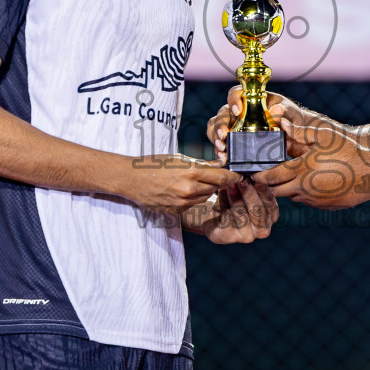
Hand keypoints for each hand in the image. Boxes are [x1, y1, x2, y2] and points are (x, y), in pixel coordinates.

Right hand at [124, 156, 240, 209]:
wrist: (130, 180)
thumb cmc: (152, 165)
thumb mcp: (177, 158)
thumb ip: (200, 163)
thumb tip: (219, 163)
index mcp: (190, 172)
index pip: (221, 177)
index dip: (232, 176)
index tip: (239, 175)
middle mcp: (188, 189)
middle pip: (215, 188)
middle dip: (220, 182)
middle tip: (222, 176)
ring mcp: (182, 202)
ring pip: (205, 197)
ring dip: (207, 190)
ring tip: (197, 181)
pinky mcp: (176, 211)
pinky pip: (193, 204)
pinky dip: (194, 197)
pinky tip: (184, 190)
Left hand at [183, 179, 279, 242]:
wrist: (211, 212)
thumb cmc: (231, 198)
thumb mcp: (244, 189)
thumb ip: (251, 183)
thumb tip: (250, 171)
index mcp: (271, 215)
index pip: (270, 201)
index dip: (263, 189)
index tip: (255, 177)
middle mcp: (263, 229)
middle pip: (258, 210)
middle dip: (250, 193)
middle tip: (242, 180)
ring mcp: (247, 236)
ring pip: (242, 215)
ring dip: (236, 198)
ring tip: (230, 185)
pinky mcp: (229, 237)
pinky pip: (227, 220)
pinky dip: (224, 204)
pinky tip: (219, 194)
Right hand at [207, 87, 313, 162]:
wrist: (295, 135)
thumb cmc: (290, 117)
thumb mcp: (290, 111)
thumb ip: (284, 109)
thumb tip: (276, 110)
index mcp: (249, 99)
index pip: (235, 94)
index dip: (233, 100)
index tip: (238, 110)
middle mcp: (238, 112)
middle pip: (222, 113)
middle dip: (220, 124)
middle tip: (224, 135)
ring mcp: (233, 127)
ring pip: (215, 128)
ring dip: (215, 137)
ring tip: (222, 148)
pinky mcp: (234, 141)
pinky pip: (220, 144)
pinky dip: (220, 150)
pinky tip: (224, 157)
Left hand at [251, 117, 369, 208]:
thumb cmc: (348, 150)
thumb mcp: (323, 136)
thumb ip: (299, 132)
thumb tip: (280, 123)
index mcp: (301, 171)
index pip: (270, 177)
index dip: (259, 176)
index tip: (253, 172)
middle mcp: (305, 189)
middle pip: (277, 191)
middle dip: (271, 184)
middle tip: (268, 174)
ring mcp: (315, 200)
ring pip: (292, 197)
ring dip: (288, 188)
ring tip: (291, 175)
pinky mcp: (325, 206)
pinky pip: (308, 201)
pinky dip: (305, 193)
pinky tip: (312, 181)